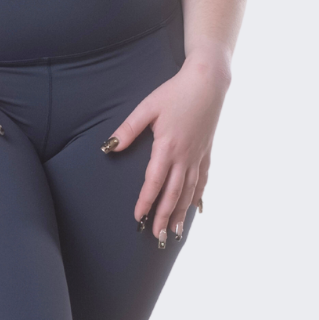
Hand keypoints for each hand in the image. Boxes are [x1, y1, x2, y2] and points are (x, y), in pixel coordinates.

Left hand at [104, 46, 231, 242]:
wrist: (208, 82)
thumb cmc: (175, 92)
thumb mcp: (147, 107)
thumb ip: (128, 129)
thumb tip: (110, 147)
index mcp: (167, 147)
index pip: (154, 182)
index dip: (146, 202)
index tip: (138, 218)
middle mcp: (185, 156)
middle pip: (174, 194)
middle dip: (165, 217)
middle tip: (158, 236)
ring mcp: (198, 156)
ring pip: (189, 191)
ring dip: (182, 213)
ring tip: (176, 232)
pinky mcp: (206, 152)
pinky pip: (203, 180)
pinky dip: (198, 196)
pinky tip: (196, 209)